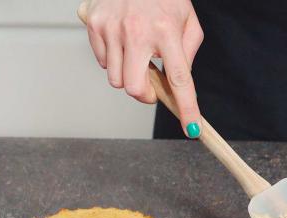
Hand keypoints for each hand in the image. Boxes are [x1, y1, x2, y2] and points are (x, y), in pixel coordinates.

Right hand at [84, 0, 203, 136]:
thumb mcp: (187, 19)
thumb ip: (188, 52)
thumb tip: (179, 84)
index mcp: (166, 30)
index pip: (179, 78)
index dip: (186, 107)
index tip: (191, 129)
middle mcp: (137, 31)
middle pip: (135, 88)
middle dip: (145, 96)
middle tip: (153, 89)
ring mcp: (112, 28)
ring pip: (115, 80)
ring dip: (127, 77)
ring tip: (136, 56)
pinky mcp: (94, 25)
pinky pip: (101, 62)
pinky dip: (112, 61)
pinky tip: (121, 42)